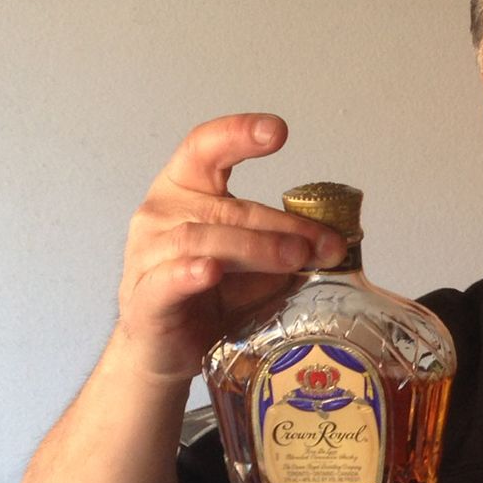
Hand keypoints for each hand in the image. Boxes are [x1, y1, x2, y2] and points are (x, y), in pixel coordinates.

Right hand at [113, 114, 345, 381]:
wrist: (168, 351)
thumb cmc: (210, 297)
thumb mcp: (255, 262)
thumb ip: (286, 245)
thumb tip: (338, 243)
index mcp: (186, 189)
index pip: (207, 148)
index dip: (238, 134)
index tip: (278, 131)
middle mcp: (161, 213)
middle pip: (226, 208)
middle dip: (282, 223)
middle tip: (323, 243)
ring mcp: (147, 254)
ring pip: (202, 240)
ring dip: (256, 248)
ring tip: (294, 258)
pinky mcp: (145, 298)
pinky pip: (168, 279)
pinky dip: (190, 273)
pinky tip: (210, 271)